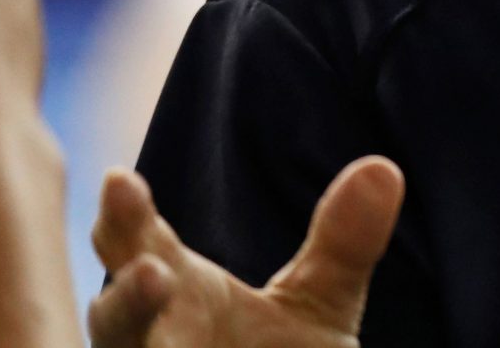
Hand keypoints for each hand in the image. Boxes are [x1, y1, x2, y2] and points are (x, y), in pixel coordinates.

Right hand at [87, 159, 403, 347]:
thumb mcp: (320, 304)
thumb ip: (343, 244)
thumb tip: (384, 168)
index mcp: (173, 287)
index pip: (134, 242)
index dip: (124, 215)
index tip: (120, 180)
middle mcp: (145, 338)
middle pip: (116, 315)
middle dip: (128, 295)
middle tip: (152, 271)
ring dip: (140, 335)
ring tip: (162, 298)